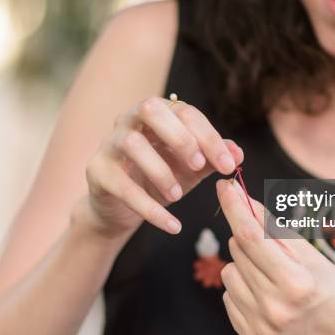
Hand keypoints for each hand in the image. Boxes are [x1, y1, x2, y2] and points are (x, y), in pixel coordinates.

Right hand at [83, 96, 243, 239]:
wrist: (122, 208)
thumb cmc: (159, 178)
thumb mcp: (191, 168)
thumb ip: (213, 158)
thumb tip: (238, 154)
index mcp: (157, 113)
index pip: (184, 112)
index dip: (209, 137)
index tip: (228, 164)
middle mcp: (129, 120)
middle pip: (151, 109)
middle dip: (180, 137)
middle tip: (200, 166)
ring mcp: (109, 144)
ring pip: (132, 144)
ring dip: (161, 171)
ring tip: (179, 196)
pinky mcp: (97, 172)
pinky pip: (122, 186)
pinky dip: (149, 208)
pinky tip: (172, 225)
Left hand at [216, 180, 334, 334]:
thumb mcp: (313, 257)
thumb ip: (276, 230)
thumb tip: (246, 201)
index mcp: (295, 283)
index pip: (251, 235)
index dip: (234, 206)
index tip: (224, 186)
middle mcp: (273, 307)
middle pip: (237, 251)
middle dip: (247, 238)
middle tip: (270, 247)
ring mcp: (259, 327)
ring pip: (228, 273)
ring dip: (243, 265)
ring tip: (271, 277)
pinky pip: (228, 299)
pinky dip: (242, 290)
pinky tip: (265, 296)